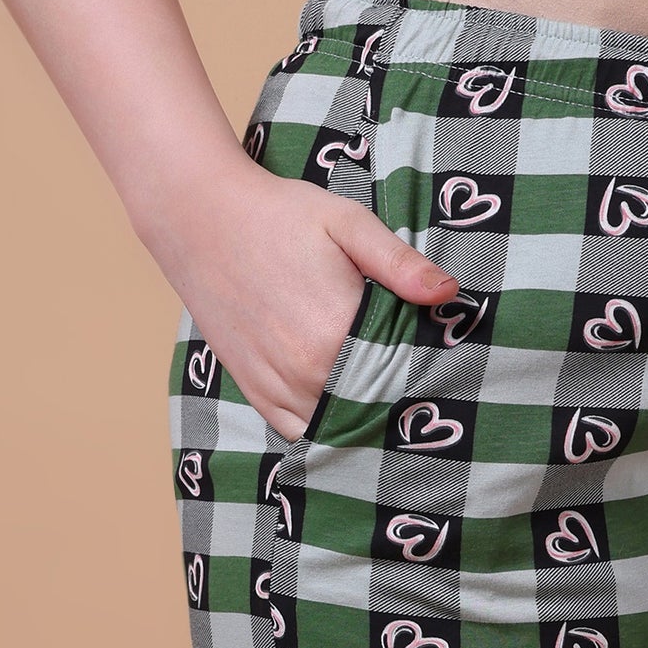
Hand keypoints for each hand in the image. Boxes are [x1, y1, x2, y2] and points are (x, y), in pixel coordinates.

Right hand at [148, 148, 457, 437]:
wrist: (199, 217)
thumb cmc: (279, 214)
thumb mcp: (347, 224)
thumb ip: (399, 264)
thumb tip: (448, 293)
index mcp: (337, 334)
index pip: (401, 377)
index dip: (424, 377)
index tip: (443, 372)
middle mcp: (306, 373)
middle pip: (372, 408)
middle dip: (396, 401)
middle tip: (420, 394)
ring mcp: (278, 388)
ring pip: (337, 428)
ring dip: (361, 420)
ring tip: (387, 406)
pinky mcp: (256, 393)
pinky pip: (300, 432)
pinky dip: (324, 429)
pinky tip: (343, 413)